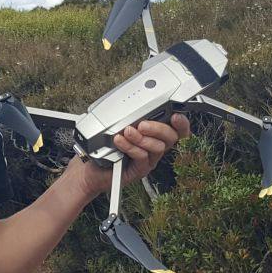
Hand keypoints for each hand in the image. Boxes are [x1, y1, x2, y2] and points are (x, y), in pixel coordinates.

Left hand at [76, 114, 190, 200]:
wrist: (89, 168)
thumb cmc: (103, 145)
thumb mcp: (117, 123)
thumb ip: (130, 114)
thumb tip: (135, 102)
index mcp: (154, 133)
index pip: (176, 128)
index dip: (181, 123)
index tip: (176, 115)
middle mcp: (154, 146)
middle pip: (171, 137)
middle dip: (159, 128)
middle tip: (142, 124)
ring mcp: (148, 159)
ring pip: (157, 148)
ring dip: (141, 138)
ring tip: (127, 131)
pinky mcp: (140, 170)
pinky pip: (142, 157)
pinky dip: (130, 147)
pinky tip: (120, 141)